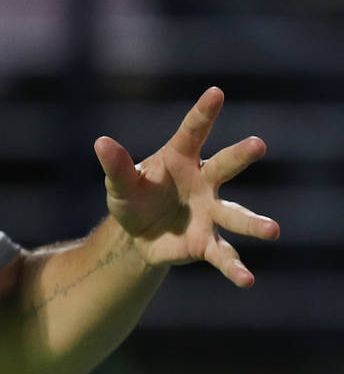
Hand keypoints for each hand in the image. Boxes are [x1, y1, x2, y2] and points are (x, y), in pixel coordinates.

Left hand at [94, 87, 280, 285]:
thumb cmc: (134, 198)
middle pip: (224, 166)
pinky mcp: (207, 243)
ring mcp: (210, 212)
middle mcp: (204, 182)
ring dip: (254, 223)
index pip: (192, 132)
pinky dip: (235, 268)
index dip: (204, 113)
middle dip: (240, 156)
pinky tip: (246, 281)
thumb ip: (115, 166)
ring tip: (273, 231)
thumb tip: (101, 143)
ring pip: (235, 215)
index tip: (216, 92)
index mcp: (181, 159)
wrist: (138, 236)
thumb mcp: (119, 184)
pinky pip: (224, 255)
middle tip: (258, 144)